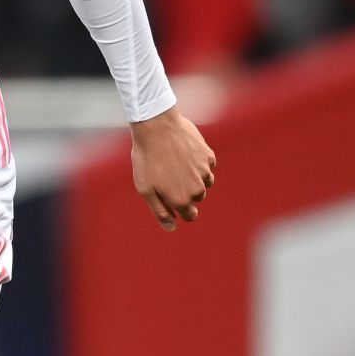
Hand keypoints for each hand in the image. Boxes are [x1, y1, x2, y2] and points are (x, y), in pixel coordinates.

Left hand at [130, 106, 216, 231]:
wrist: (157, 127)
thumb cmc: (147, 159)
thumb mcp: (146, 189)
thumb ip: (160, 211)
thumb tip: (171, 228)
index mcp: (182, 200)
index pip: (190, 215)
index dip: (180, 209)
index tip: (170, 197)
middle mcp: (198, 188)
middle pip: (196, 198)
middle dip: (185, 191)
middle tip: (167, 175)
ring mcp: (206, 171)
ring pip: (204, 182)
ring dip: (192, 177)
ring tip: (174, 163)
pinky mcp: (209, 156)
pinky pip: (206, 165)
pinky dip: (197, 162)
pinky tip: (182, 152)